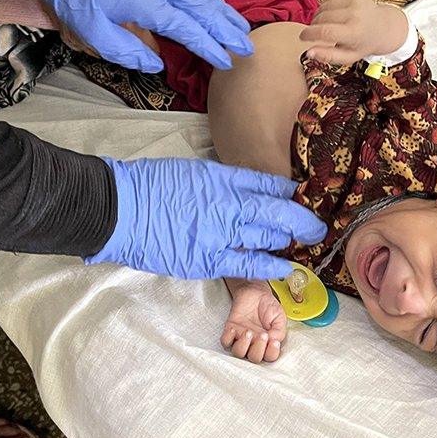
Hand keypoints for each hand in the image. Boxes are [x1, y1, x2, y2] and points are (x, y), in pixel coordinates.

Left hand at [51, 0, 252, 72]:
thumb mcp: (95, 34)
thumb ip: (128, 53)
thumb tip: (157, 65)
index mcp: (148, 4)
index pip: (188, 30)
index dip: (210, 47)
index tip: (226, 61)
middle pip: (204, 10)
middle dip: (228, 31)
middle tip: (247, 48)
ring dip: (223, 11)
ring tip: (240, 28)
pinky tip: (215, 3)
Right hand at [86, 158, 326, 279]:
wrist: (120, 211)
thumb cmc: (151, 186)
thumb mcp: (193, 171)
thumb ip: (223, 182)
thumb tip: (248, 189)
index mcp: (224, 179)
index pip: (270, 185)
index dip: (289, 194)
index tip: (299, 198)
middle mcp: (229, 206)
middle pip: (278, 213)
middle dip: (302, 221)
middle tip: (316, 227)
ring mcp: (221, 235)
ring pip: (269, 238)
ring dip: (287, 240)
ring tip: (299, 242)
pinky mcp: (209, 260)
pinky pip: (249, 265)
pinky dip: (271, 265)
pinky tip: (284, 267)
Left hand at [221, 282, 287, 362]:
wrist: (255, 292)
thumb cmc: (268, 306)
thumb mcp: (279, 316)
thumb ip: (279, 331)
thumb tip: (274, 341)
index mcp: (268, 343)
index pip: (269, 357)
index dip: (272, 352)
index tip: (274, 341)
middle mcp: (254, 343)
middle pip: (254, 358)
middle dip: (259, 349)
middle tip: (262, 334)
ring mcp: (241, 338)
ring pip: (238, 353)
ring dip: (243, 345)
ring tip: (249, 331)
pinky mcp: (230, 330)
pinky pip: (225, 342)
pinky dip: (228, 338)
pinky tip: (235, 328)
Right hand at [299, 0, 409, 64]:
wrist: (384, 27)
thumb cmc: (363, 44)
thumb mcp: (348, 57)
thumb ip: (328, 57)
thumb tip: (308, 53)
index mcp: (355, 33)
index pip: (325, 31)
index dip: (309, 34)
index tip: (302, 37)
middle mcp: (356, 14)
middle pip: (322, 18)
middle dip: (314, 26)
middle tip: (315, 32)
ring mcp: (356, 0)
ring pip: (324, 6)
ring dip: (319, 15)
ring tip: (324, 23)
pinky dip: (326, 6)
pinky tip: (332, 13)